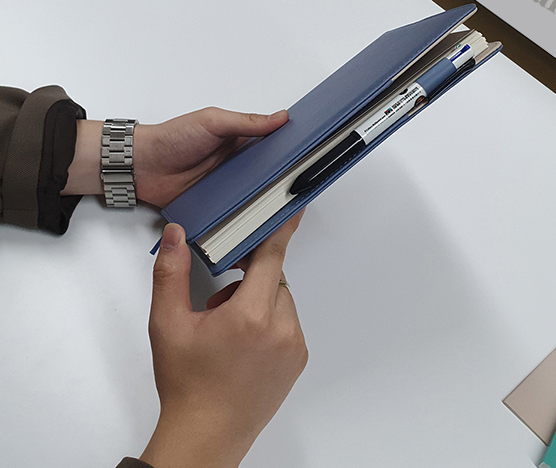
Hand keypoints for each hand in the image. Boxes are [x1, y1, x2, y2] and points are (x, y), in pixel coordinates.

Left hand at [61, 107, 288, 205]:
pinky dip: (246, 220)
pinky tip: (258, 224)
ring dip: (267, 203)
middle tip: (303, 188)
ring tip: (285, 210)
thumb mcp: (212, 122)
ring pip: (256, 199)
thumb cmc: (172, 138)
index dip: (293, 152)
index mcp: (242, 142)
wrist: (141, 167)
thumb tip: (280, 117)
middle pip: (270, 177)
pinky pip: (236, 215)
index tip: (313, 156)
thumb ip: (246, 122)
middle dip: (285, 183)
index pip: (275, 147)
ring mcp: (229, 189)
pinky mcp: (216, 208)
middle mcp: (239, 166)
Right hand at [139, 214, 306, 467]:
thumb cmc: (187, 383)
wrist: (205, 435)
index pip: (271, 258)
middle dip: (248, 279)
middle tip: (219, 304)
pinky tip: (245, 342)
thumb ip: (172, 273)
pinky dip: (270, 320)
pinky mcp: (297, 359)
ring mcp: (293, 346)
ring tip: (229, 328)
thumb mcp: (168, 324)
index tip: (294, 210)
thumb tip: (176, 237)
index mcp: (250, 316)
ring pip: (280, 300)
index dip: (280, 230)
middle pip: (273, 279)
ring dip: (258, 301)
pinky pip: (288, 322)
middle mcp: (280, 329)